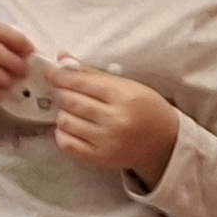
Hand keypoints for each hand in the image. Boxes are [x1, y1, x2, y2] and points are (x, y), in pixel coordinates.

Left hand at [45, 61, 180, 183]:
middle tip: (61, 91)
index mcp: (124, 96)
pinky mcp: (101, 158)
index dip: (60, 75)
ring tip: (72, 111)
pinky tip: (71, 128)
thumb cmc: (147, 109)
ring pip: (65, 121)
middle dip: (60, 93)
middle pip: (70, 101)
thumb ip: (94, 74)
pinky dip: (62, 133)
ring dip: (63, 113)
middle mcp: (115, 119)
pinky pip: (67, 144)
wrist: (166, 143)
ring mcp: (107, 141)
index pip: (81, 82)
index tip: (50, 72)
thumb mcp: (129, 86)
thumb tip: (62, 58)